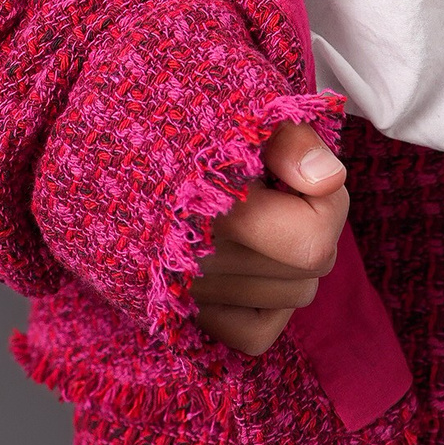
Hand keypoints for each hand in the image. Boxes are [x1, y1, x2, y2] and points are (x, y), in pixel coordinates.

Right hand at [190, 121, 348, 354]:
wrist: (113, 150)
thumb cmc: (182, 124)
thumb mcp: (238, 111)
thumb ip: (289, 142)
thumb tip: (330, 180)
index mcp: (214, 213)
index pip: (314, 242)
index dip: (328, 201)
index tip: (302, 171)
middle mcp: (200, 266)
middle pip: (314, 266)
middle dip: (313, 220)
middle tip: (281, 187)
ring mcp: (191, 296)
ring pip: (295, 294)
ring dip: (292, 257)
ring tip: (261, 215)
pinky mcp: (185, 314)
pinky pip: (258, 333)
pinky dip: (268, 302)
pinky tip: (253, 259)